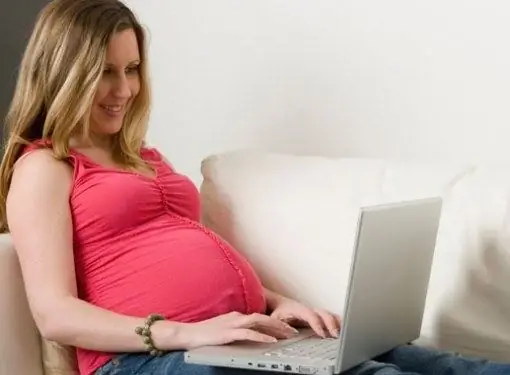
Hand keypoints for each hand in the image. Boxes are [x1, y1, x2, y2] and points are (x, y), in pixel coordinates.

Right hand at [177, 311, 299, 348]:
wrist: (187, 334)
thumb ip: (235, 330)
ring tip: (288, 333)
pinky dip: (261, 336)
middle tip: (294, 330)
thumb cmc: (203, 334)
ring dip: (276, 327)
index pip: (260, 316)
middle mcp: (237, 317)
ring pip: (260, 321)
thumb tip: (247, 334)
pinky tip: (271, 340)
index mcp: (236, 316)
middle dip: (281, 323)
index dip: (275, 321)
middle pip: (264, 317)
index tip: (287, 327)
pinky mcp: (228, 333)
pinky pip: (248, 333)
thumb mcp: (223, 329)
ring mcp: (233, 324)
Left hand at [269, 297, 340, 338]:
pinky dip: (338, 323)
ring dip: (337, 323)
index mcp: (298, 309)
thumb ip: (280, 326)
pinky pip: (331, 318)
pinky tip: (345, 330)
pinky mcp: (318, 318)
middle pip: (323, 313)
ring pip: (329, 315)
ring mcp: (315, 313)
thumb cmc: (277, 313)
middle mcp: (308, 310)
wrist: (280, 306)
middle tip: (335, 335)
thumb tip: (290, 333)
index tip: (322, 333)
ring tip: (345, 333)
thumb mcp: (275, 319)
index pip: (310, 314)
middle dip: (330, 323)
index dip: (317, 323)